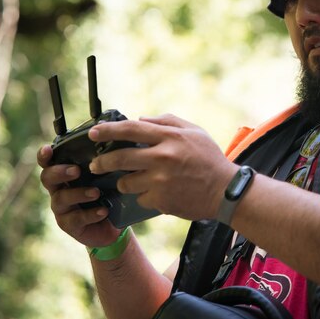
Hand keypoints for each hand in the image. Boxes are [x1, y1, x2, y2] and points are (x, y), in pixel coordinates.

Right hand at [38, 145, 121, 246]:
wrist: (113, 226)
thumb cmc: (107, 195)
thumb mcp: (106, 177)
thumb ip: (103, 164)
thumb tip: (116, 144)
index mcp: (64, 175)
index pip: (48, 162)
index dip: (44, 156)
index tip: (49, 149)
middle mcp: (58, 190)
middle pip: (47, 178)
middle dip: (60, 172)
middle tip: (76, 170)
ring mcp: (61, 209)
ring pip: (61, 199)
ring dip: (79, 193)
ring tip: (96, 193)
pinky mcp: (69, 225)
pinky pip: (76, 219)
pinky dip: (91, 214)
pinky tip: (103, 211)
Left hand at [88, 114, 238, 220]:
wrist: (225, 192)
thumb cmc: (210, 159)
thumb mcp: (195, 132)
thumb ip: (167, 121)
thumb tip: (141, 118)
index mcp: (170, 137)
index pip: (131, 129)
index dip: (108, 131)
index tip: (93, 133)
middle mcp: (162, 157)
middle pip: (119, 158)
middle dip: (102, 162)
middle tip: (95, 165)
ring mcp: (160, 180)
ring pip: (126, 182)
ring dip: (126, 181)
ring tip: (135, 180)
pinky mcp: (161, 200)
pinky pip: (140, 197)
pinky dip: (145, 196)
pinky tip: (158, 193)